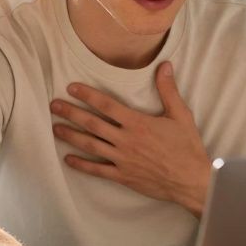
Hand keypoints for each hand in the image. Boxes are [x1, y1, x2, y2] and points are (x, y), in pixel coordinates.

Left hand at [51, 61, 212, 215]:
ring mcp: (122, 159)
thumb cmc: (187, 147)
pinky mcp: (123, 176)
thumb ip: (168, 90)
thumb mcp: (181, 115)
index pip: (106, 105)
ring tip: (55, 128)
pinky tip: (68, 159)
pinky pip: (98, 170)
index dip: (87, 95)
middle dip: (71, 113)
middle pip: (92, 123)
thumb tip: (164, 65)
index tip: (71, 88)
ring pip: (90, 145)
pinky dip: (82, 165)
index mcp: (138, 123)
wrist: (192, 181)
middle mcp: (126, 140)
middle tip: (54, 106)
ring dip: (71, 136)